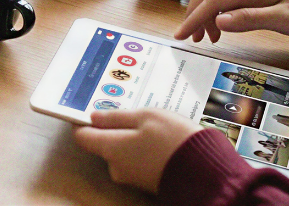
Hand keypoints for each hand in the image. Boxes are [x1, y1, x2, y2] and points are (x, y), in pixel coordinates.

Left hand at [75, 109, 202, 193]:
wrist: (206, 171)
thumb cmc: (174, 139)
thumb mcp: (145, 117)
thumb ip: (116, 117)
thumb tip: (93, 117)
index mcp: (111, 148)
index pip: (82, 136)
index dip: (83, 121)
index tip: (90, 108)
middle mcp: (116, 166)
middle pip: (103, 143)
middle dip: (115, 126)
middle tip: (132, 110)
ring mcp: (131, 176)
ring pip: (122, 150)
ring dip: (132, 136)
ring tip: (152, 122)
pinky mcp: (145, 180)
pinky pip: (137, 158)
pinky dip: (143, 147)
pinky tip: (159, 137)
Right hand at [175, 0, 288, 43]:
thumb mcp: (285, 19)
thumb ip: (250, 19)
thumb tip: (219, 21)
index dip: (194, 17)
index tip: (182, 34)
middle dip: (193, 12)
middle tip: (188, 37)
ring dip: (204, 13)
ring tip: (204, 37)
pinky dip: (217, 12)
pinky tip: (221, 28)